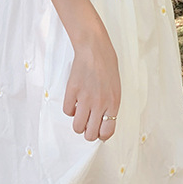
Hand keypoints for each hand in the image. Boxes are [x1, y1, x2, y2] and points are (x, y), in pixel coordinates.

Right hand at [63, 26, 120, 141]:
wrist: (94, 48)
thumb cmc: (106, 64)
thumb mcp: (115, 87)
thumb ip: (110, 104)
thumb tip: (103, 119)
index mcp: (113, 103)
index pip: (107, 132)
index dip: (101, 135)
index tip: (98, 130)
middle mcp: (100, 104)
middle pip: (90, 134)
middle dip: (88, 131)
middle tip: (87, 122)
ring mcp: (85, 98)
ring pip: (77, 126)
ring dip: (78, 123)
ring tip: (80, 113)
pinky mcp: (72, 91)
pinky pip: (67, 111)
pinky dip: (70, 108)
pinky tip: (74, 100)